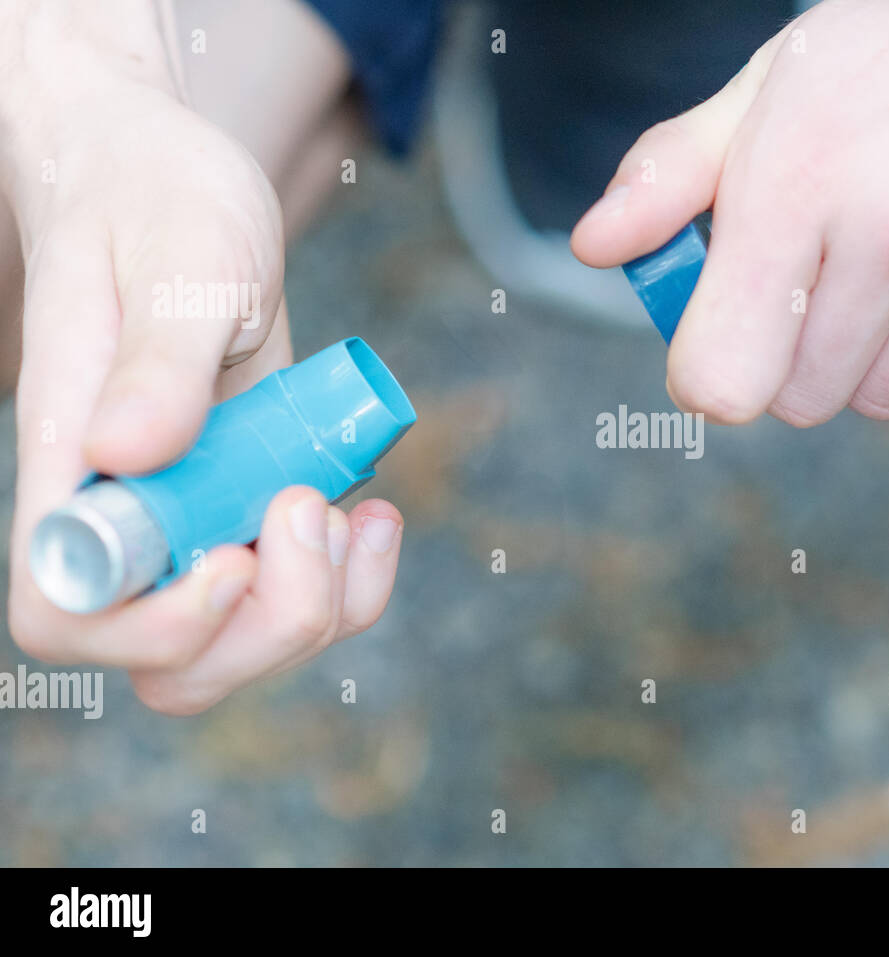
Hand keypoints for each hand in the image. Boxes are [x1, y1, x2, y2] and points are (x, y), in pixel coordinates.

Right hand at [2, 1, 402, 713]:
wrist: (175, 189)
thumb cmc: (156, 205)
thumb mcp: (176, 261)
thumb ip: (157, 353)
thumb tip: (129, 448)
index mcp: (76, 465)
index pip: (68, 612)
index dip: (153, 624)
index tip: (236, 554)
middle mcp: (131, 516)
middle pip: (174, 663)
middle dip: (272, 627)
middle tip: (315, 510)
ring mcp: (194, 521)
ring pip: (243, 645)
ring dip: (324, 607)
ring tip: (356, 513)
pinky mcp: (250, 508)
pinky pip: (300, 593)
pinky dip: (351, 578)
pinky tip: (372, 513)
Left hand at [572, 0, 888, 424]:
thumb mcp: (778, 78)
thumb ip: (675, 171)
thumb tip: (597, 246)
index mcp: (803, 178)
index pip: (723, 379)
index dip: (711, 370)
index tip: (724, 333)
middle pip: (800, 400)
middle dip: (793, 350)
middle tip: (821, 271)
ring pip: (883, 399)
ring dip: (872, 352)